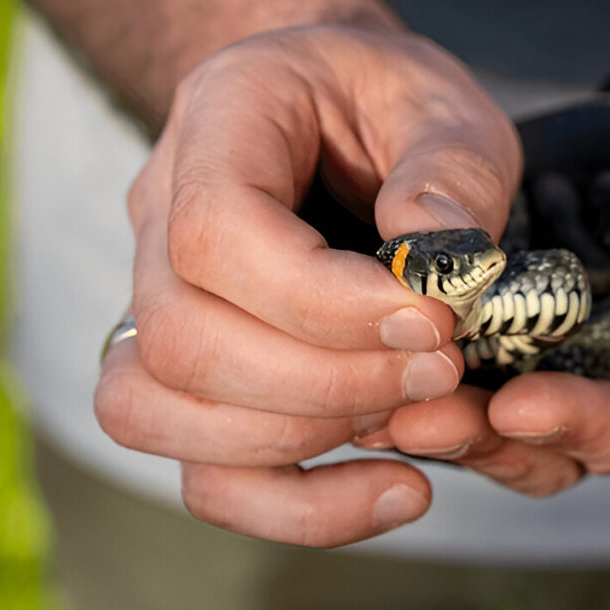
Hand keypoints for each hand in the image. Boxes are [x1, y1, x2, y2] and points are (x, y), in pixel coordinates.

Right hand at [94, 24, 520, 544]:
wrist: (347, 114)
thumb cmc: (394, 103)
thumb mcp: (445, 107)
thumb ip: (450, 172)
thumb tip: (440, 262)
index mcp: (219, 121)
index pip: (216, 235)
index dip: (322, 302)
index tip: (430, 322)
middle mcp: (161, 215)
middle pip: (183, 342)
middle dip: (328, 382)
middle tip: (440, 369)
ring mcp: (164, 297)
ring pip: (158, 415)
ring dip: (300, 443)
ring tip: (414, 419)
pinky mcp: (199, 375)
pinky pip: (207, 469)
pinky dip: (299, 505)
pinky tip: (402, 490)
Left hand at [386, 56, 609, 495]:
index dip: (592, 428)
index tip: (524, 405)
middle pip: (557, 441)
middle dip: (489, 435)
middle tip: (419, 412)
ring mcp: (571, 360)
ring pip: (497, 411)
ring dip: (438, 406)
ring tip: (375, 383)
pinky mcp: (522, 320)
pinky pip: (466, 355)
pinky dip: (419, 356)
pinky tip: (370, 335)